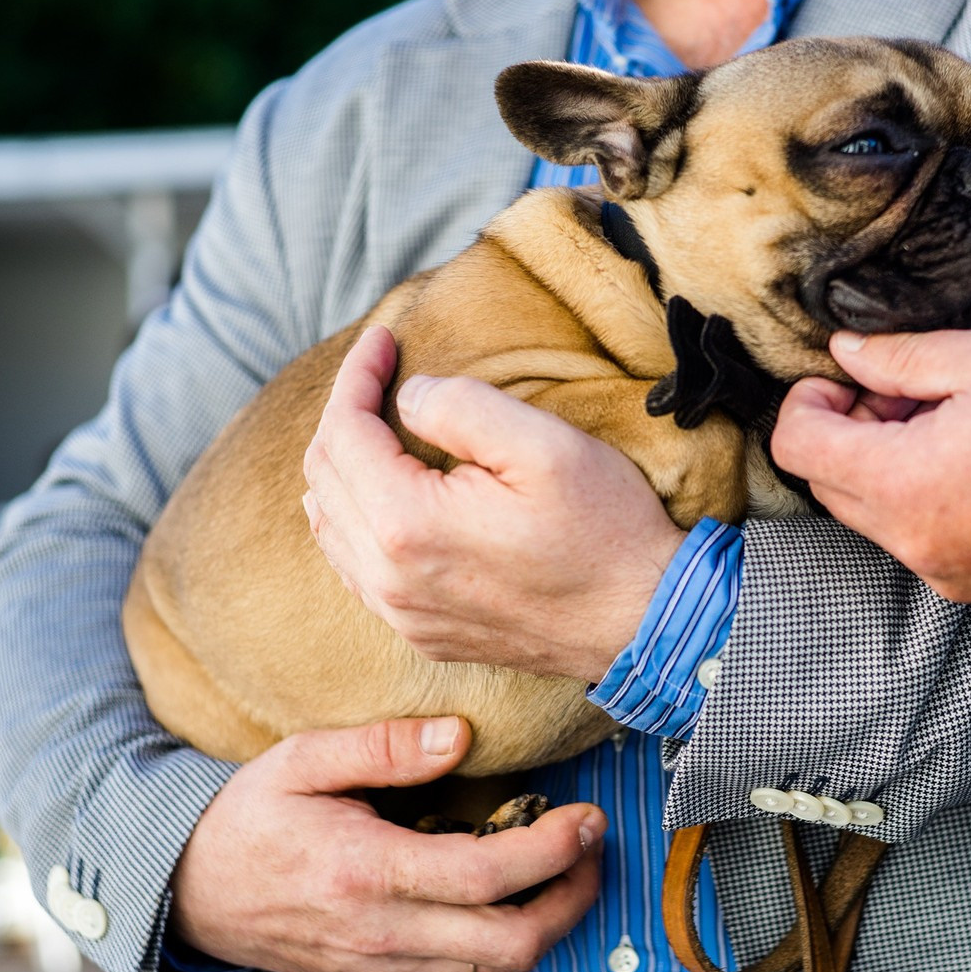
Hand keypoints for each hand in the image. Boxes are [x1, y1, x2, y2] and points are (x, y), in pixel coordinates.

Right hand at [169, 715, 604, 971]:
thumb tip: (461, 735)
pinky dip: (509, 946)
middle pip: (511, 942)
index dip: (554, 851)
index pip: (487, 876)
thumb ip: (382, 746)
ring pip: (497, 970)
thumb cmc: (250, 817)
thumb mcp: (301, 760)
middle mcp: (382, 933)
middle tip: (592, 847)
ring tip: (568, 870)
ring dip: (550, 925)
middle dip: (572, 898)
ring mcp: (385, 967)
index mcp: (366, 871)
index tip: (588, 818)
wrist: (191, 895)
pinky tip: (519, 899)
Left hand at [301, 325, 685, 680]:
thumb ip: (459, 406)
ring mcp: (403, 614)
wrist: (647, 623)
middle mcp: (388, 579)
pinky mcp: (423, 633)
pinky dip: (355, 519)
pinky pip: (356, 569)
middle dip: (345, 413)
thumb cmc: (605, 532)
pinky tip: (383, 495)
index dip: (356, 374)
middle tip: (380, 374)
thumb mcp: (542, 444)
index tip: (383, 338)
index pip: (343, 432)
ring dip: (342, 467)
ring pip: (330, 527)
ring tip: (374, 425)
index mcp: (406, 525)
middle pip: (323, 478)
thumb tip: (407, 398)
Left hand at [770, 327, 970, 604]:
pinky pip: (916, 537)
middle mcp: (908, 539)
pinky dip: (922, 497)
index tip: (849, 377)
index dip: (808, 400)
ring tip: (953, 422)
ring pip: (871, 513)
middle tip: (909, 391)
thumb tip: (848, 354)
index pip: (796, 446)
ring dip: (885, 463)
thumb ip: (903, 357)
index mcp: (900, 482)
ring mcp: (940, 570)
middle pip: (827, 483)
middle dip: (849, 429)